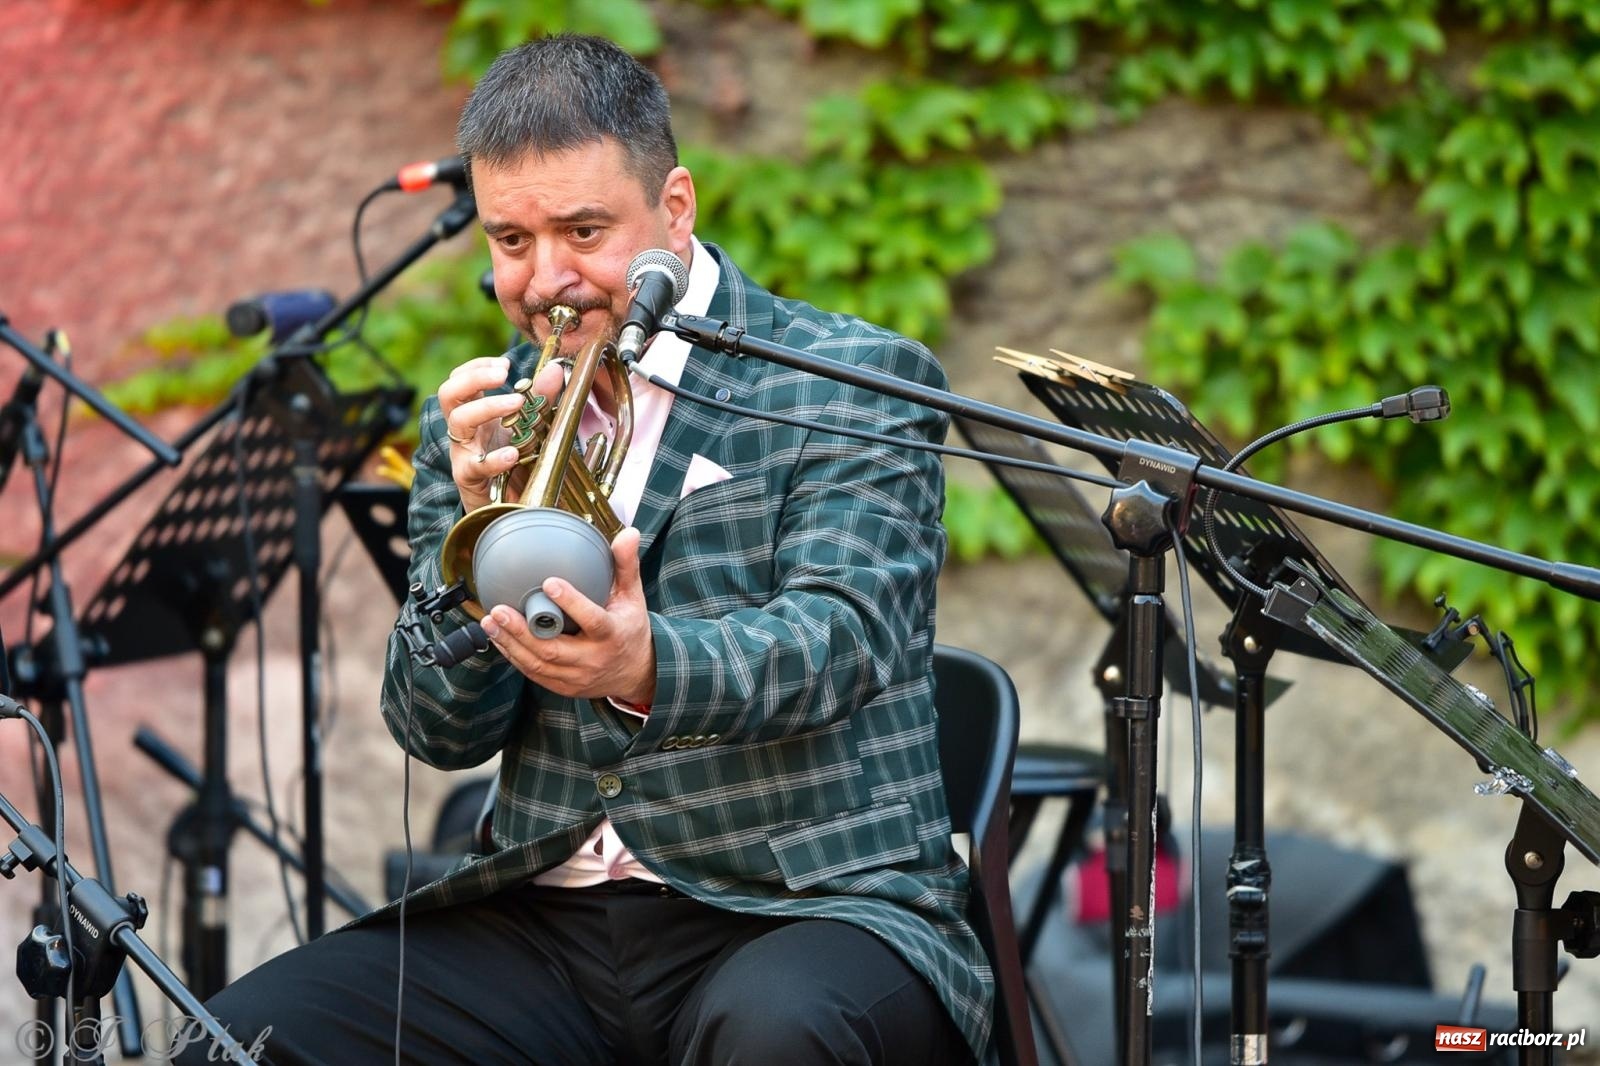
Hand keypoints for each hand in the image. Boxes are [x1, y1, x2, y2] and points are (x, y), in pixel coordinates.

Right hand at [437, 356, 563, 512]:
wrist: (503, 504)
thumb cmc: (510, 460)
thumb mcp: (525, 426)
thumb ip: (540, 397)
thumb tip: (554, 369)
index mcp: (473, 412)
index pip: (460, 379)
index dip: (477, 367)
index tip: (505, 364)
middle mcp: (463, 429)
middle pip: (449, 393)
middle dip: (473, 378)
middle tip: (502, 375)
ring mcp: (463, 452)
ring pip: (459, 422)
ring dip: (487, 407)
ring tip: (517, 403)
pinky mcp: (469, 478)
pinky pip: (475, 466)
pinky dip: (495, 458)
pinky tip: (513, 453)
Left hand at [479, 527, 656, 704]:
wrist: (635, 672)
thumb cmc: (630, 629)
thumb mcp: (633, 597)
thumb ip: (626, 565)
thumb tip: (628, 533)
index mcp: (613, 635)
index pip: (593, 621)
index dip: (571, 603)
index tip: (549, 583)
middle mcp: (593, 659)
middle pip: (554, 649)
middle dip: (522, 630)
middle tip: (499, 609)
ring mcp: (576, 676)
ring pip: (538, 663)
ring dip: (510, 643)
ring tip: (490, 621)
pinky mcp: (563, 685)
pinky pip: (533, 673)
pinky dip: (513, 655)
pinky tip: (498, 638)